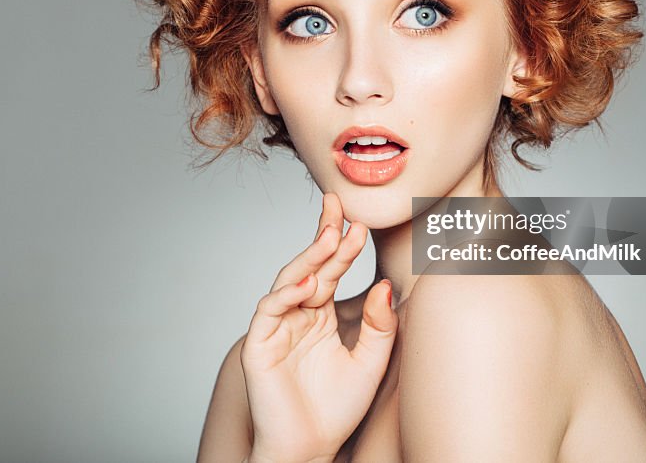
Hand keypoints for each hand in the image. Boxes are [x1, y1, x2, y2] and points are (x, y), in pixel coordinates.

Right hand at [240, 193, 397, 462]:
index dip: (343, 245)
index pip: (331, 270)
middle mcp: (298, 315)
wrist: (311, 448)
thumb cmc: (338, 409)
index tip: (360, 222)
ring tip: (329, 238)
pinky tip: (308, 284)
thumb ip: (380, 325)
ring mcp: (277, 327)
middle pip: (310, 266)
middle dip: (322, 235)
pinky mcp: (260, 344)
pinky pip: (270, 310)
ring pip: (289, 281)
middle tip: (337, 206)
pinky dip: (286, 294)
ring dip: (308, 259)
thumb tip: (385, 285)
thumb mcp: (371, 362)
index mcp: (322, 315)